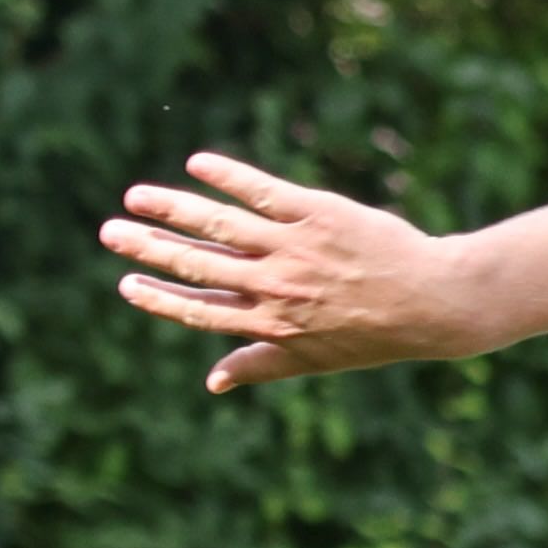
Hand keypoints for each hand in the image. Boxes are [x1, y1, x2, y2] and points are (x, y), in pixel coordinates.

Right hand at [102, 153, 478, 389]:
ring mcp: (296, 248)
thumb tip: (211, 383)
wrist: (437, 302)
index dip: (160, 297)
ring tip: (137, 197)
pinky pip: (263, 191)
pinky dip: (229, 176)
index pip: (201, 309)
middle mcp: (277, 286)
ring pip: (220, 225)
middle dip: (150, 248)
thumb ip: (260, 365)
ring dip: (173, 208)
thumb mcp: (316, 359)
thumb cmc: (375, 334)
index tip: (127, 283)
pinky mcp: (318, 214)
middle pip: (198, 263)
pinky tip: (199, 164)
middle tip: (110, 232)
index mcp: (272, 323)